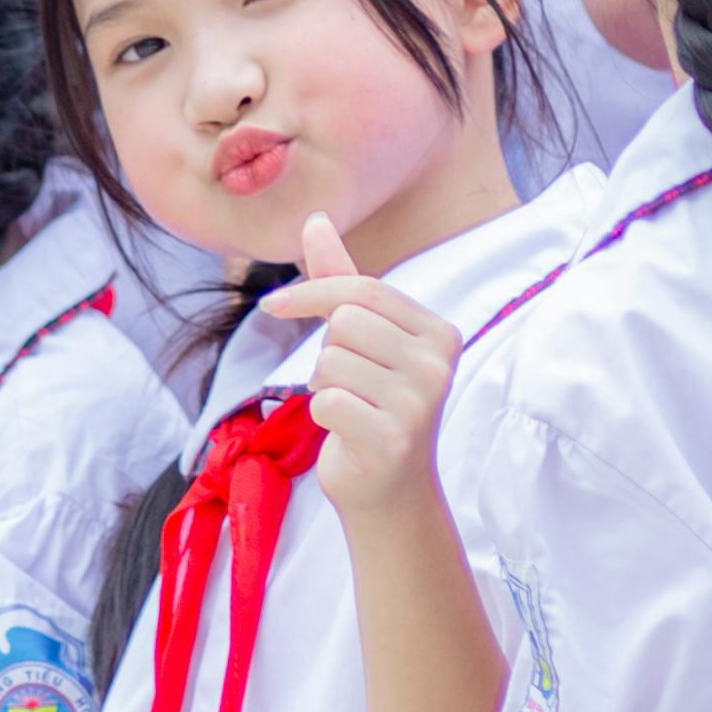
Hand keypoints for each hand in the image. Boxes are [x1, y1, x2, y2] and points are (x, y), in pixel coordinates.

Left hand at [264, 216, 462, 524]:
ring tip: (349, 408)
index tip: (273, 306)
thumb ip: (340, 280)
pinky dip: (321, 416)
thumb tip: (316, 219)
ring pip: (330, 363)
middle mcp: (438, 365)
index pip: (363, 291)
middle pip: (344, 324)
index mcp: (438, 333)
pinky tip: (346, 432)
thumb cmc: (372, 408)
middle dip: (327, 352)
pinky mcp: (393, 439)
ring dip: (323, 387)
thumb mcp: (361, 341)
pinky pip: (326, 403)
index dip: (310, 293)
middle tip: (347, 385)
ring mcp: (420, 403)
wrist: (389, 493)